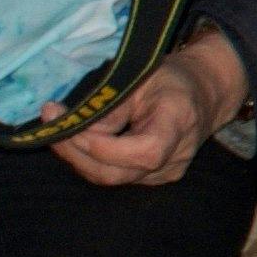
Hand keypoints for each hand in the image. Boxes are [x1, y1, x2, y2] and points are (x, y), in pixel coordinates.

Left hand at [51, 31, 245, 189]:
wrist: (204, 95)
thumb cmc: (172, 79)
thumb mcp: (142, 77)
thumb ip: (113, 105)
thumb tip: (77, 127)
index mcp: (178, 124)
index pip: (142, 152)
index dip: (102, 146)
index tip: (71, 123)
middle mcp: (175, 157)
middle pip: (118, 173)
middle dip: (77, 153)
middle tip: (52, 126)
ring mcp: (165, 173)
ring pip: (112, 178)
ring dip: (78, 158)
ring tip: (59, 132)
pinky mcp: (154, 179)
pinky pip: (116, 175)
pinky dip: (91, 161)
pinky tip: (77, 143)